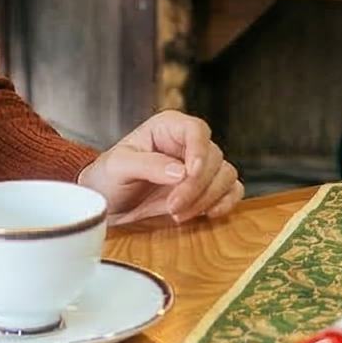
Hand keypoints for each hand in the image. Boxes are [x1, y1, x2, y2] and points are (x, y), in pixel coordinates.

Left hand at [79, 111, 242, 226]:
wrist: (109, 205)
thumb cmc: (109, 178)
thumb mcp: (118, 167)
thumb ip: (147, 165)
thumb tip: (180, 172)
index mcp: (169, 128)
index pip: (196, 130)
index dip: (199, 150)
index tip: (190, 173)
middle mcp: (188, 144)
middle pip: (213, 157)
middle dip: (196, 186)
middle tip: (173, 207)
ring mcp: (200, 167)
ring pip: (226, 175)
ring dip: (208, 198)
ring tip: (178, 214)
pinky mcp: (207, 189)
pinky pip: (232, 191)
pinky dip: (225, 203)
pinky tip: (207, 215)